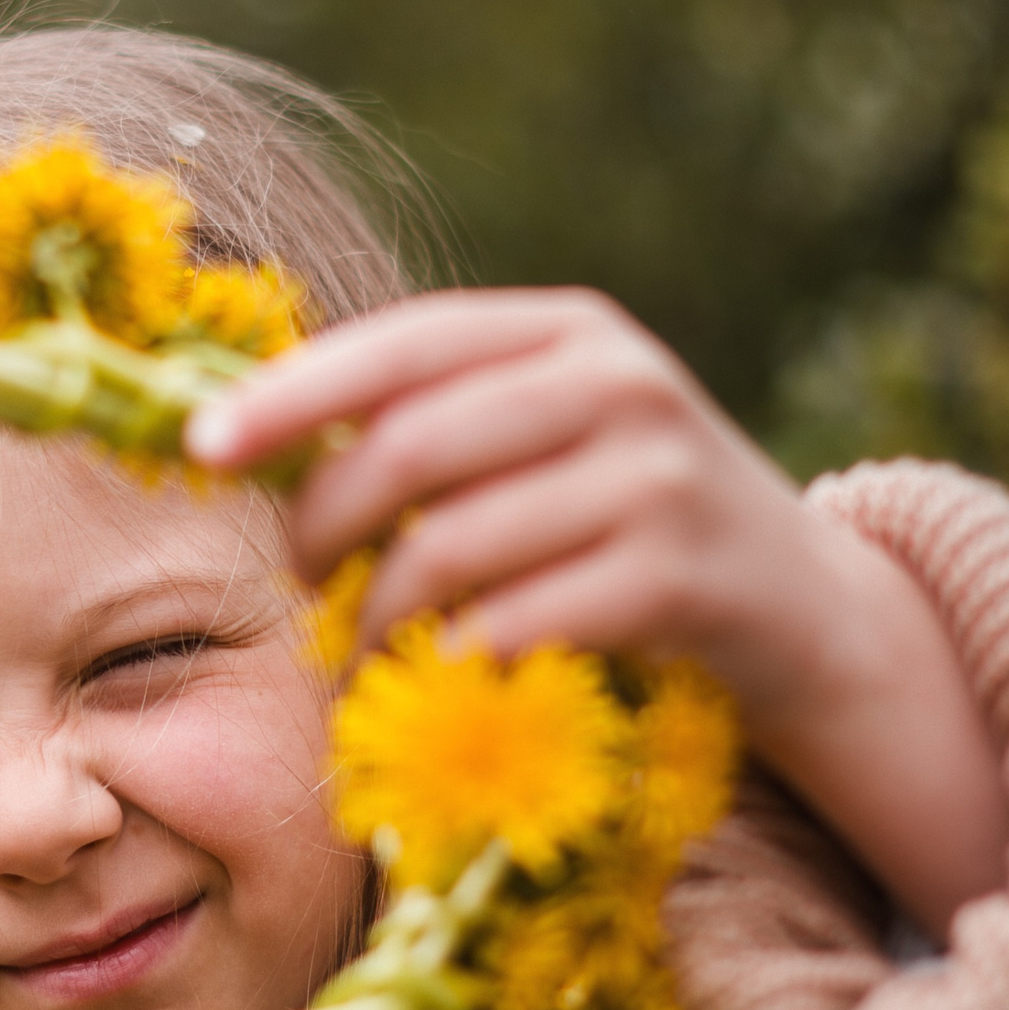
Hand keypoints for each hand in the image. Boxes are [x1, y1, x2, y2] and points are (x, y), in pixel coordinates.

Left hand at [187, 288, 1008, 938]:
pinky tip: (449, 678)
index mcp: (567, 331)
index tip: (201, 448)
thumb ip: (441, 427)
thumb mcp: (551, 444)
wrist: (807, 610)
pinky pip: (517, 621)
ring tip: (361, 658)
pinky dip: (459, 661)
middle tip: (300, 586)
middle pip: (410, 450)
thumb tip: (255, 441)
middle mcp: (616, 382)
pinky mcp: (681, 576)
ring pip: (450, 548)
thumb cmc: (633, 527)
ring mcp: (657, 477)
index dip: (292, 395)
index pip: (402, 345)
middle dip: (324, 528)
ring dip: (377, 621)